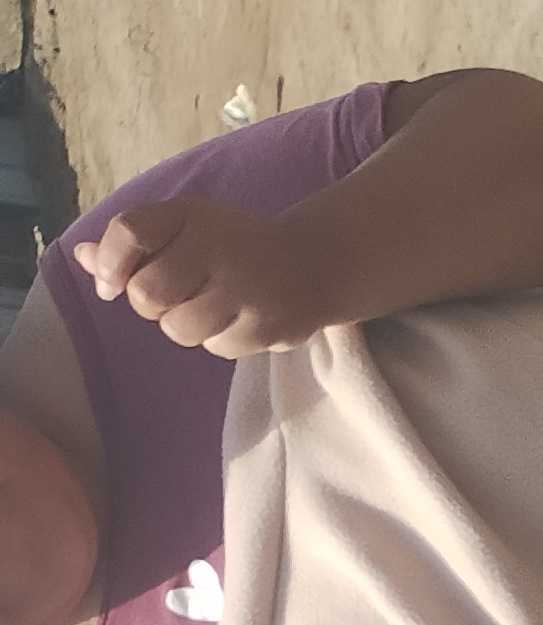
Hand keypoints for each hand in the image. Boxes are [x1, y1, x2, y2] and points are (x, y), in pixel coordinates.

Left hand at [75, 200, 343, 355]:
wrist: (314, 264)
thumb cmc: (233, 246)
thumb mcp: (182, 230)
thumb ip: (131, 244)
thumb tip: (82, 259)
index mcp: (192, 215)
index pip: (131, 232)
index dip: (111, 263)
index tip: (111, 283)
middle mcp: (219, 245)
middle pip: (147, 292)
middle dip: (150, 304)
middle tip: (174, 297)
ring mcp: (247, 288)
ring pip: (178, 327)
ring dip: (184, 325)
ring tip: (208, 310)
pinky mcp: (268, 325)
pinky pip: (216, 346)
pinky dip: (219, 339)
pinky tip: (238, 320)